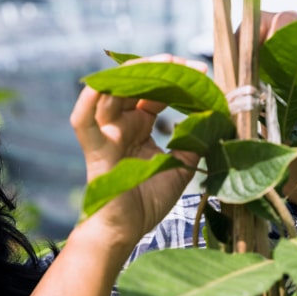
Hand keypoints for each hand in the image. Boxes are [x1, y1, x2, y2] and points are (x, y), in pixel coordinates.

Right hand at [70, 55, 204, 247]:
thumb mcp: (181, 167)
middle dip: (161, 69)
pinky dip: (90, 98)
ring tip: (164, 63)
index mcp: (138, 128)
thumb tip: (213, 119)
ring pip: (111, 91)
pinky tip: (107, 82)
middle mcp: (120, 125)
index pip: (154, 92)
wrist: (124, 232)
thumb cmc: (146, 203)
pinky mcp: (94, 147)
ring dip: (135, 73)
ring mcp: (105, 133)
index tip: (204, 73)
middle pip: (134, 84)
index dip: (177, 79)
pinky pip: (83, 119)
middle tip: (189, 64)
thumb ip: (193, 142)